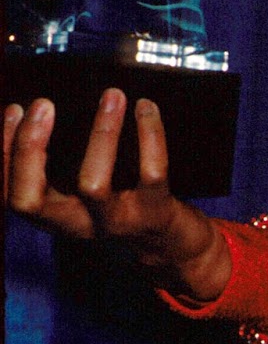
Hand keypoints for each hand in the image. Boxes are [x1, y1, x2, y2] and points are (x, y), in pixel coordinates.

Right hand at [4, 89, 230, 302]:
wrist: (173, 247)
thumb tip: (48, 109)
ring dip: (102, 134)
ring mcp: (115, 222)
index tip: (13, 111)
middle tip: (42, 104)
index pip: (10, 194)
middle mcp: (77, 224)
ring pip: (93, 184)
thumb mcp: (85, 193)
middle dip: (29, 149)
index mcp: (55, 215)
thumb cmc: (123, 205)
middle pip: (31, 199)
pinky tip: (146, 108)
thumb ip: (65, 163)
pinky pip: (151, 172)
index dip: (4, 154)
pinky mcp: (154, 213)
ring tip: (111, 96)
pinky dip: (149, 135)